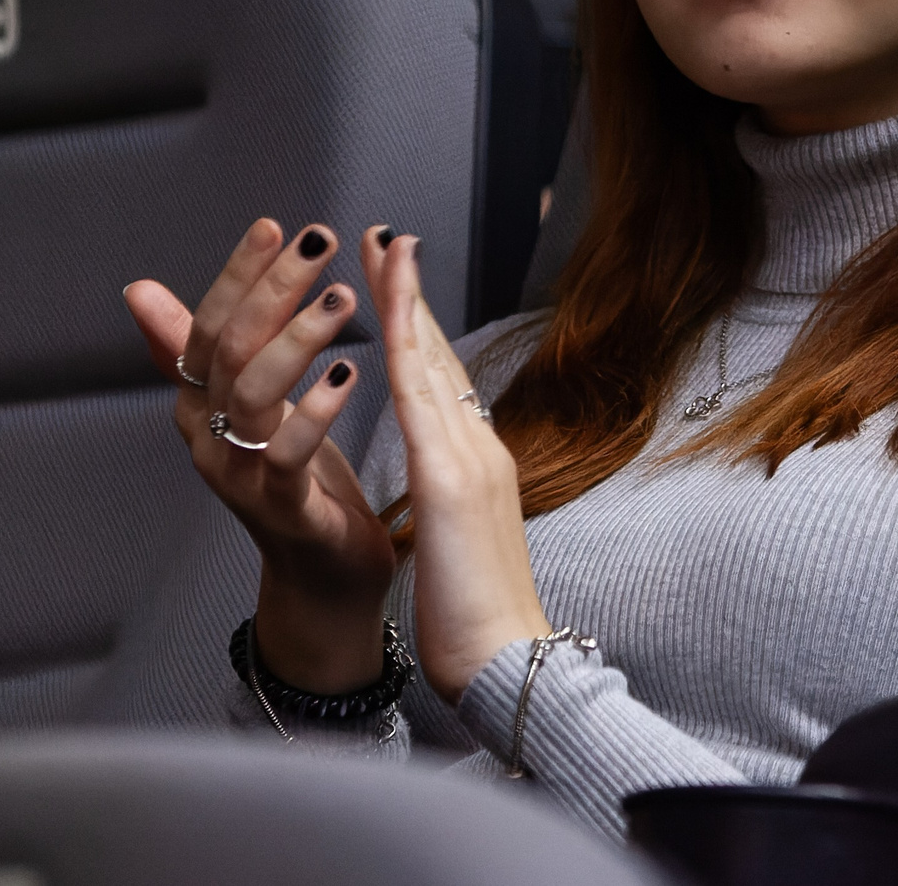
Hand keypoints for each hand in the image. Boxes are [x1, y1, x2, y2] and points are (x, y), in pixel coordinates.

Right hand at [125, 220, 393, 692]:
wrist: (323, 571)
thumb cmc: (295, 476)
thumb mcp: (252, 403)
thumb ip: (201, 348)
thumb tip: (139, 290)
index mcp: (201, 403)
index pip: (207, 324)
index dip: (238, 274)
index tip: (276, 225)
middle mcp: (207, 434)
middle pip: (229, 348)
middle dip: (273, 288)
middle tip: (320, 241)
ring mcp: (237, 472)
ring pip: (253, 393)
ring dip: (298, 338)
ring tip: (343, 296)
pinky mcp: (280, 506)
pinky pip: (288, 452)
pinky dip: (318, 409)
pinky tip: (351, 375)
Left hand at [363, 227, 550, 703]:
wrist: (514, 662)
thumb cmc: (484, 619)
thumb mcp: (463, 544)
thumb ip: (454, 504)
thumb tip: (444, 485)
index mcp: (477, 465)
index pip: (443, 382)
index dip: (419, 329)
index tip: (397, 283)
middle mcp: (480, 449)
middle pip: (441, 356)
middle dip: (409, 294)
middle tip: (386, 235)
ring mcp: (471, 461)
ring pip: (433, 365)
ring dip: (404, 302)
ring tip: (383, 250)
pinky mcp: (453, 485)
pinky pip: (420, 405)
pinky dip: (404, 353)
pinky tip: (385, 319)